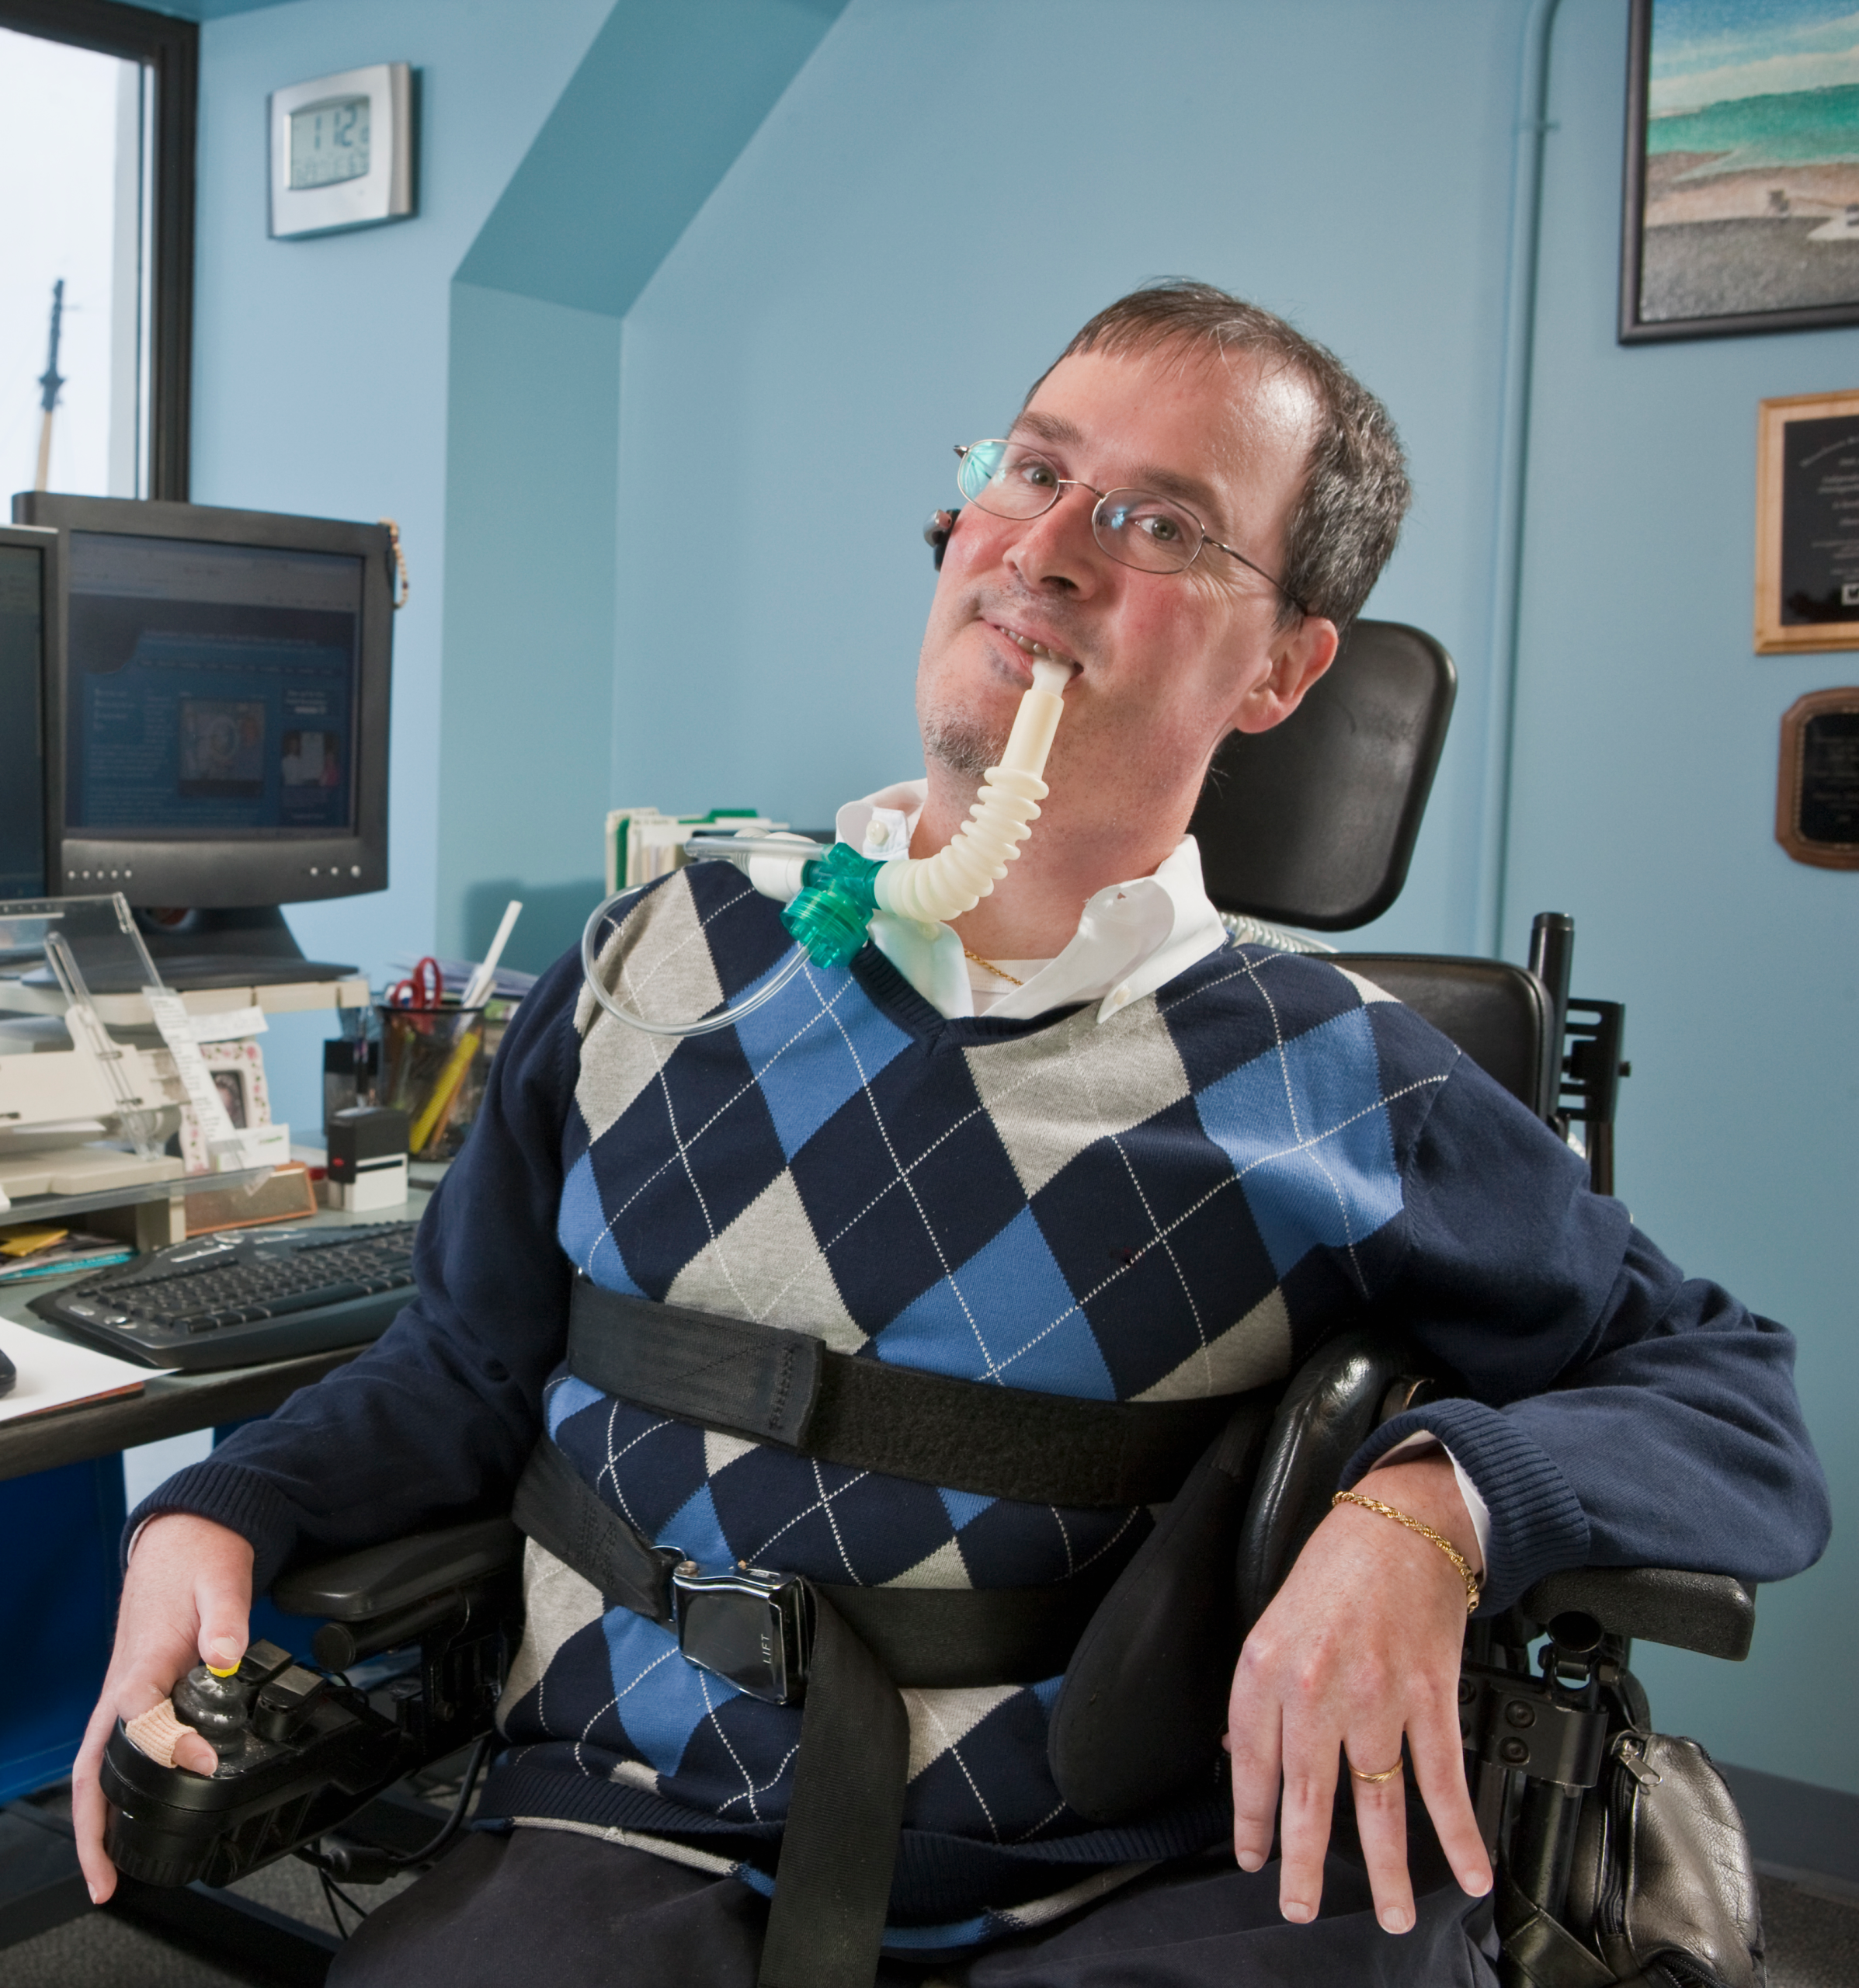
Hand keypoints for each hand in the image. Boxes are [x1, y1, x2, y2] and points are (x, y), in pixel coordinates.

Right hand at [72, 1512, 253, 1903]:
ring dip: (97, 1821)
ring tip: (106, 1874)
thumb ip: (227, 1618)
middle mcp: (123, 1687)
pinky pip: (115, 1754)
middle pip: (93, 1767)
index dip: (165, 1745)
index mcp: (143, 1660)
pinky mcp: (134, 1699)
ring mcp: (124, 1697)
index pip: (140, 1716)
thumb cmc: (198, 1559)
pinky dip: (113, 1793)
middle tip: (104, 1881)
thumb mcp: (222, 1578)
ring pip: (97, 1768)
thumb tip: (228, 1656)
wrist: (182, 1539)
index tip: (201, 1762)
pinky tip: (127, 1822)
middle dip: (93, 1825)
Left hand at [1225, 1453, 1492, 1933]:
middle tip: (1302, 1907)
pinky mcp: (1429, 1696)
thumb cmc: (1335, 1568)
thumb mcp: (1272, 1621)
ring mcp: (1377, 1696)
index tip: (1253, 1857)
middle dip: (1304, 1863)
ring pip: (1379, 1801)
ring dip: (1387, 1868)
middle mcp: (1318, 1688)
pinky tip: (1469, 1870)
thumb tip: (1242, 1755)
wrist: (1402, 1523)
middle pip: (1308, 1796)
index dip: (1252, 1820)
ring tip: (1392, 1914)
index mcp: (1267, 1667)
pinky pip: (1442, 1776)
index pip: (1251, 1764)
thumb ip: (1259, 1693)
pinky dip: (1459, 1832)